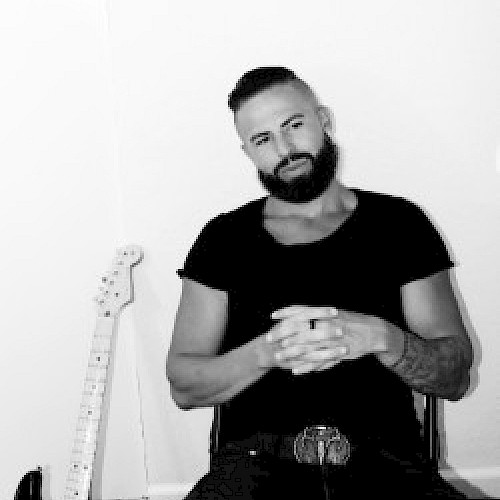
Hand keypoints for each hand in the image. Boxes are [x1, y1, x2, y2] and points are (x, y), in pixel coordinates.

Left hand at [267, 305, 389, 374]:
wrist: (373, 332)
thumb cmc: (350, 321)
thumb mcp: (333, 313)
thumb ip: (317, 314)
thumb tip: (297, 313)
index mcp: (325, 313)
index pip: (301, 310)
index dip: (286, 313)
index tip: (272, 316)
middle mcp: (327, 324)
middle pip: (299, 329)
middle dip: (282, 334)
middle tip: (269, 339)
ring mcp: (332, 340)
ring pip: (307, 347)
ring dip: (291, 353)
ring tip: (278, 357)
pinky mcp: (337, 353)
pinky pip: (319, 361)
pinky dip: (307, 367)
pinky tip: (296, 371)